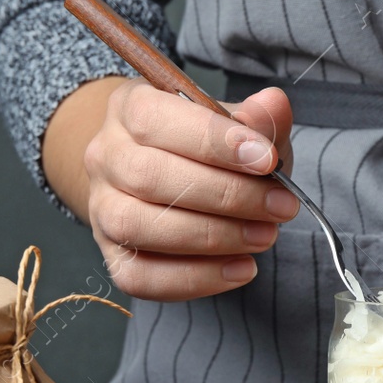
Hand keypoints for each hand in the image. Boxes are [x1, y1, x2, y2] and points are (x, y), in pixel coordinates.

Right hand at [80, 78, 300, 300]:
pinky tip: (241, 269)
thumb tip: (274, 104)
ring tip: (264, 236)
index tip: (267, 160)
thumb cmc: (211, 151)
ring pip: (138, 227)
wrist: (172, 183)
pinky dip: (196, 278)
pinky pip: (140, 277)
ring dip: (212, 238)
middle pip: (148, 176)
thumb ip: (259, 117)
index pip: (153, 119)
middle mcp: (105, 155)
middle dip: (226, 195)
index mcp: (129, 106)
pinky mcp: (112, 257)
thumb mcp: (240, 126)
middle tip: (280, 207)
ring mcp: (101, 208)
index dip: (213, 141)